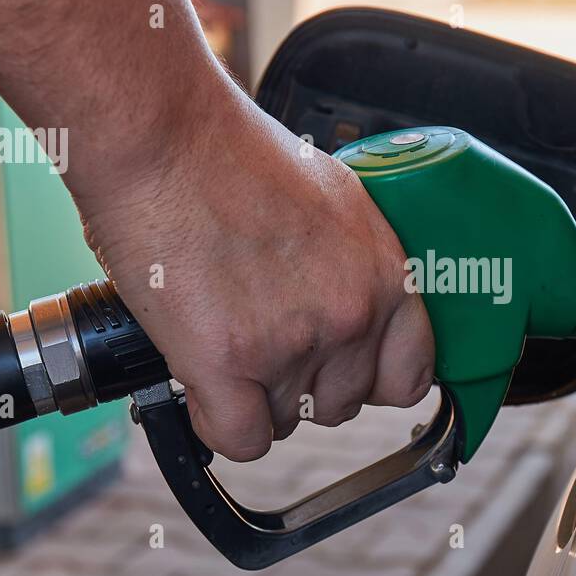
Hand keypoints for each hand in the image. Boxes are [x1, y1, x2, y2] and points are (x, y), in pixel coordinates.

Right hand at [72, 78, 434, 460]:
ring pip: (285, 422)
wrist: (165, 136)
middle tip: (260, 337)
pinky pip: (242, 439)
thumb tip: (345, 305)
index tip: (343, 369)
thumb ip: (354, 264)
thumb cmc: (234, 153)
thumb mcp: (335, 201)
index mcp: (386, 274)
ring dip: (253, 396)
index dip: (371, 378)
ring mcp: (294, 343)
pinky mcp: (229, 362)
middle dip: (301, 384)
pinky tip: (201, 380)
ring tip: (222, 339)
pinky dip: (216, 421)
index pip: (410, 374)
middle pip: (340, 405)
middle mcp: (351, 315)